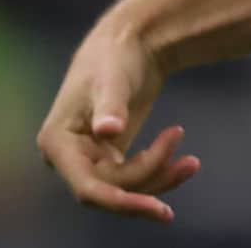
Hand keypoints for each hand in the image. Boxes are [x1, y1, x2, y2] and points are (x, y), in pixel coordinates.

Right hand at [36, 9, 199, 221]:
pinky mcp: (110, 158)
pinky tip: (186, 161)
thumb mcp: (114, 79)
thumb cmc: (116, 56)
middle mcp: (69, 157)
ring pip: (126, 188)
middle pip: (111, 190)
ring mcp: (89, 160)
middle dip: (151, 180)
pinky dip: (160, 172)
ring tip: (192, 162)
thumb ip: (111, 106)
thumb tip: (108, 133)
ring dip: (161, 178)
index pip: (87, 187)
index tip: (157, 207)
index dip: (121, 202)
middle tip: (190, 162)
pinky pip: (134, 178)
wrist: (130, 43)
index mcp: (58, 142)